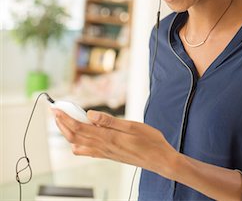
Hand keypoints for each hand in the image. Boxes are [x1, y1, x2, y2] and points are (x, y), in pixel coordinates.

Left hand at [53, 109, 176, 176]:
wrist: (159, 159)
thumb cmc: (149, 141)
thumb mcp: (132, 125)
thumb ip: (109, 121)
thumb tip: (90, 114)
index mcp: (108, 137)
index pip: (79, 127)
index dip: (65, 118)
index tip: (56, 109)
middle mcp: (103, 147)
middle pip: (75, 136)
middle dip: (62, 124)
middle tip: (55, 112)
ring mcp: (105, 153)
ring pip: (79, 144)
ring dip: (69, 133)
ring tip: (64, 121)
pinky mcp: (109, 155)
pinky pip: (88, 151)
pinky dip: (79, 144)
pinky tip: (79, 139)